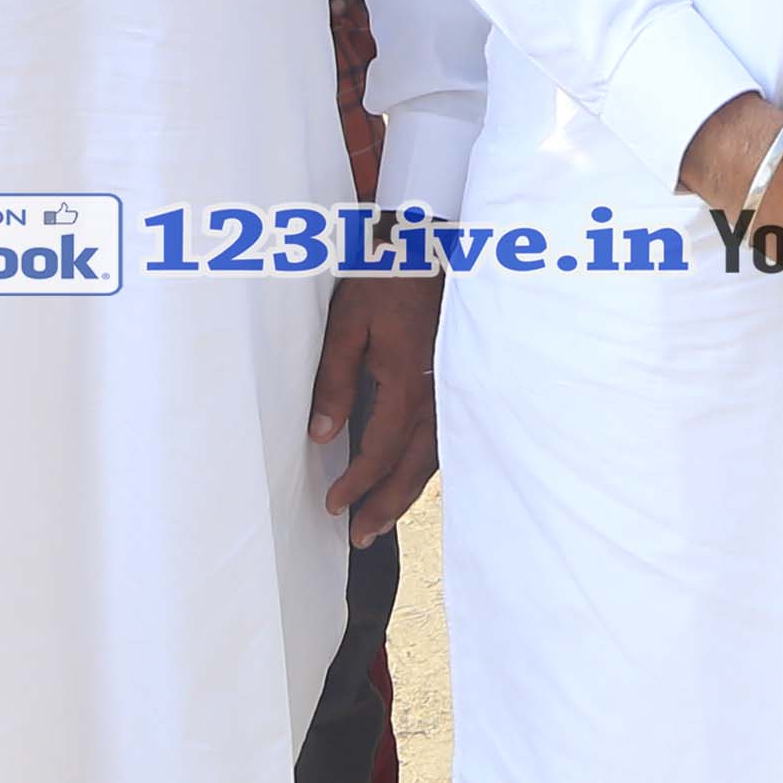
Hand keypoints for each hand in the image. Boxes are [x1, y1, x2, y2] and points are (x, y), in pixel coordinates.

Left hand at [313, 270, 444, 537]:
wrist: (438, 244)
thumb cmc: (389, 277)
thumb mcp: (349, 321)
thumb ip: (334, 378)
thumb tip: (322, 432)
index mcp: (407, 383)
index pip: (379, 451)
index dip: (356, 484)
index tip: (333, 505)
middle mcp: (438, 395)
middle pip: (411, 467)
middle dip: (385, 506)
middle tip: (360, 538)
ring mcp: (454, 389)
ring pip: (433, 457)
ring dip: (407, 492)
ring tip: (382, 520)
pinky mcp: (459, 380)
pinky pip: (447, 436)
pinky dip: (427, 465)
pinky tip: (413, 476)